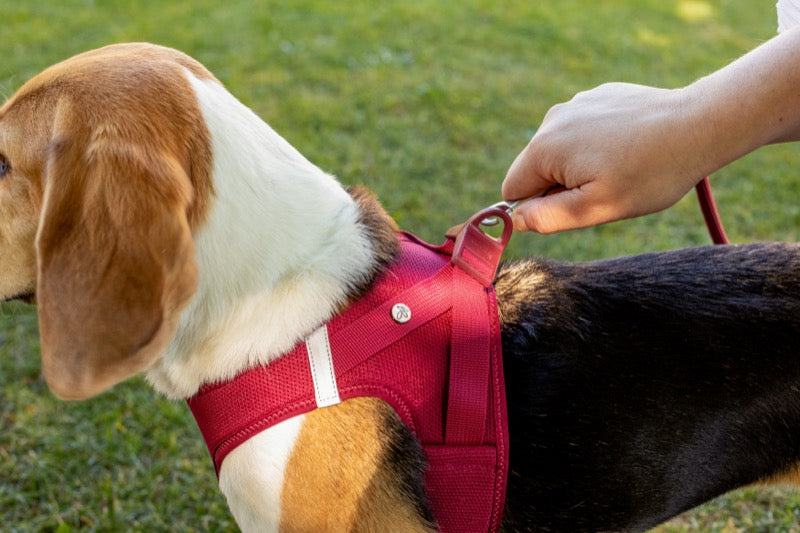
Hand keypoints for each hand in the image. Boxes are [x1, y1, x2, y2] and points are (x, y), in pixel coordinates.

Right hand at [502, 83, 703, 232]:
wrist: (700, 124)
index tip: (576, 207)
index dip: (538, 207)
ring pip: (560, 150)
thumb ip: (548, 216)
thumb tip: (515, 219)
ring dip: (579, 165)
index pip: (512, 190)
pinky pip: (582, 130)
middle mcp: (552, 119)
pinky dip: (597, 143)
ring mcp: (576, 103)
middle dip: (560, 185)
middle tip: (605, 189)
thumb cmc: (650, 173)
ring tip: (622, 166)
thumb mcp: (596, 208)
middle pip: (536, 169)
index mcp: (544, 149)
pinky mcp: (599, 96)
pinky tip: (630, 146)